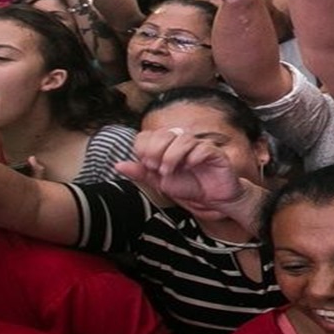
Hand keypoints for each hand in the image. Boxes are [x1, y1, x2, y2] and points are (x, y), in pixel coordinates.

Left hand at [115, 128, 246, 211]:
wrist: (213, 200)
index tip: (146, 164)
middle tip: (156, 168)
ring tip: (169, 171)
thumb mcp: (159, 182)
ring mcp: (199, 146)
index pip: (149, 135)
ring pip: (183, 139)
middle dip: (156, 151)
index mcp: (167, 146)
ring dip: (172, 156)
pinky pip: (203, 147)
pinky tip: (190, 167)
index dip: (144, 147)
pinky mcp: (214, 153)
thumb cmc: (189, 187)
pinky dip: (193, 158)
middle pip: (165, 134)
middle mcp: (182, 142)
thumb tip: (118, 165)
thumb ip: (141, 173)